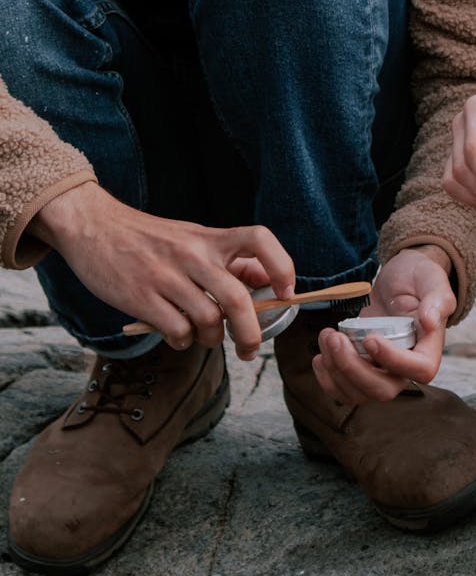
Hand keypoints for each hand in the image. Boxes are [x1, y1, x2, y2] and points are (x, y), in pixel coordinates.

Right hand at [28, 181, 295, 358]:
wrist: (91, 226)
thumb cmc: (148, 239)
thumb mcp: (191, 238)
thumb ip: (228, 259)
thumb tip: (266, 282)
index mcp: (209, 238)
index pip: (258, 240)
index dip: (280, 266)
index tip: (285, 292)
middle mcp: (192, 254)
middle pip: (237, 300)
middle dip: (250, 334)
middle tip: (250, 350)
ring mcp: (166, 276)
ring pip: (208, 322)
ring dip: (212, 340)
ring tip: (204, 338)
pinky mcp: (141, 297)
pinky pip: (178, 332)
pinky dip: (184, 343)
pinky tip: (178, 337)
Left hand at [312, 246, 455, 402]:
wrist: (397, 280)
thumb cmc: (418, 279)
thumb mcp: (432, 281)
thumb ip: (437, 300)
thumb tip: (430, 322)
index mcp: (428, 351)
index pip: (419, 371)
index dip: (393, 360)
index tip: (370, 338)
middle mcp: (404, 369)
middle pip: (382, 390)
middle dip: (353, 368)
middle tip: (336, 338)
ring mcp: (381, 373)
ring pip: (358, 393)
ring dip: (336, 370)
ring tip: (327, 337)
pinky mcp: (361, 370)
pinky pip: (343, 390)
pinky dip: (327, 378)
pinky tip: (321, 355)